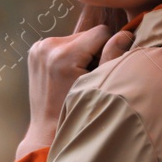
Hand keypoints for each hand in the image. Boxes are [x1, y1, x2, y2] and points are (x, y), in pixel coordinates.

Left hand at [16, 9, 133, 155]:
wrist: (48, 129)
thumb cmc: (77, 112)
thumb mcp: (99, 85)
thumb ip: (113, 57)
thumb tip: (125, 34)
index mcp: (64, 55)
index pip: (102, 32)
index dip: (109, 48)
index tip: (103, 68)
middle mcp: (48, 46)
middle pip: (88, 34)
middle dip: (94, 50)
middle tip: (90, 74)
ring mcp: (39, 48)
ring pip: (76, 38)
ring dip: (82, 52)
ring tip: (78, 76)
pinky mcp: (35, 50)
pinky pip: (63, 43)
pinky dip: (70, 54)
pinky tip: (67, 74)